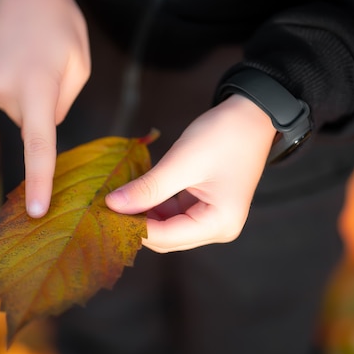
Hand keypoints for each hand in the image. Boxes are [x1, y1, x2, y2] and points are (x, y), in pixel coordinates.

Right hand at [0, 0, 90, 216]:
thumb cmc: (59, 23)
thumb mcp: (78, 63)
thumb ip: (61, 103)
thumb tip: (38, 126)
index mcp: (37, 86)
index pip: (40, 144)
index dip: (39, 179)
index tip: (35, 211)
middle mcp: (2, 86)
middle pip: (25, 120)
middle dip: (37, 104)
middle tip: (43, 67)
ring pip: (7, 103)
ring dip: (18, 88)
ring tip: (23, 53)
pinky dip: (0, 78)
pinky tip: (5, 52)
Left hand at [105, 95, 276, 252]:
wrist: (251, 115)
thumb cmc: (224, 136)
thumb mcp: (182, 162)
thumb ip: (148, 188)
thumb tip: (112, 206)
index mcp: (219, 224)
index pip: (164, 237)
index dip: (131, 227)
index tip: (101, 213)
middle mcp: (218, 229)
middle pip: (165, 238)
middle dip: (135, 224)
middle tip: (103, 207)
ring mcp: (212, 219)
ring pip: (165, 228)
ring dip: (142, 215)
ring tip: (115, 199)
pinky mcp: (204, 207)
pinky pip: (172, 214)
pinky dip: (152, 205)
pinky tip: (134, 193)